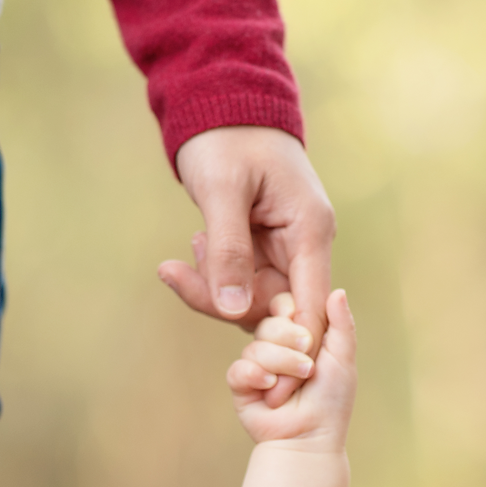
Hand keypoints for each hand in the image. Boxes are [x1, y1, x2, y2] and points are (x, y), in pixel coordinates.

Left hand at [161, 126, 335, 396]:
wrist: (222, 100)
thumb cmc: (226, 137)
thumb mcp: (222, 192)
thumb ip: (229, 253)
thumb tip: (236, 314)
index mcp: (310, 231)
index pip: (309, 308)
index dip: (292, 349)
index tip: (269, 386)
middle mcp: (305, 244)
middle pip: (276, 308)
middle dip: (226, 304)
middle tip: (175, 276)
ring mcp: (285, 247)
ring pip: (254, 298)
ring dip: (213, 288)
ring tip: (178, 259)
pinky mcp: (264, 246)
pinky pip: (241, 281)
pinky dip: (212, 275)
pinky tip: (187, 253)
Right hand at [228, 290, 356, 486]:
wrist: (311, 438)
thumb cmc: (331, 400)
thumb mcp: (342, 358)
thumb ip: (341, 324)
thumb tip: (338, 290)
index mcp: (298, 335)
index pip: (284, 304)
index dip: (293, 314)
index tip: (309, 334)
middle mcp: (276, 346)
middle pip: (269, 323)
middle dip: (290, 342)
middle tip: (308, 365)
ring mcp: (257, 364)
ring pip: (255, 345)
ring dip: (280, 365)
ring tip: (296, 385)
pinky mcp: (241, 384)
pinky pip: (239, 369)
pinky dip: (255, 377)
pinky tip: (270, 390)